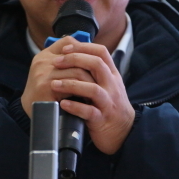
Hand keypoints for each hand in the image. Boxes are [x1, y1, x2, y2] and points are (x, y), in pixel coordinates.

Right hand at [21, 36, 94, 116]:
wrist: (33, 115)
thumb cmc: (47, 94)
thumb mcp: (54, 74)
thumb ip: (67, 63)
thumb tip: (89, 53)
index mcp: (45, 55)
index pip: (68, 42)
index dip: (84, 50)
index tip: (94, 63)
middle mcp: (42, 61)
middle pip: (76, 56)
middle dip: (91, 68)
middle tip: (101, 77)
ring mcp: (43, 73)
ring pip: (78, 71)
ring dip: (91, 81)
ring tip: (97, 89)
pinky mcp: (46, 87)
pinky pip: (73, 84)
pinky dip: (83, 91)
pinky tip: (89, 97)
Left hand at [50, 40, 134, 154]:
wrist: (124, 131)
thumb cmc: (110, 105)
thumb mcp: (108, 84)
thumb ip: (95, 72)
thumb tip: (74, 54)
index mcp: (112, 75)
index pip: (101, 52)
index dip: (83, 47)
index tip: (65, 49)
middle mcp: (112, 86)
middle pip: (97, 64)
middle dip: (74, 60)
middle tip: (56, 62)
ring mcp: (108, 103)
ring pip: (92, 88)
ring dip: (71, 84)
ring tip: (54, 84)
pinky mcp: (102, 119)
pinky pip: (89, 111)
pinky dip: (75, 107)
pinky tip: (62, 104)